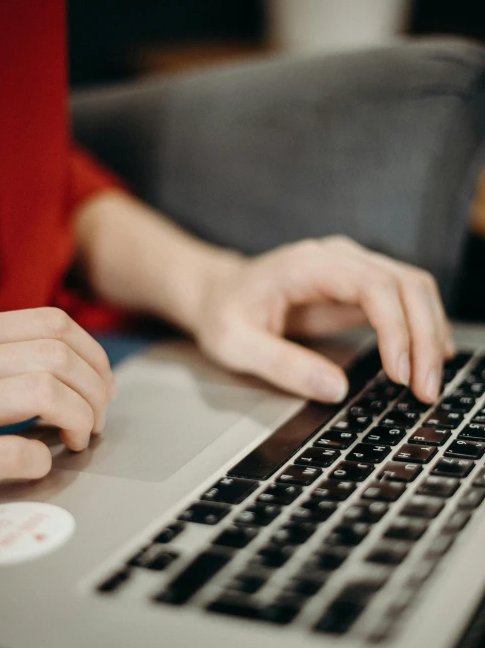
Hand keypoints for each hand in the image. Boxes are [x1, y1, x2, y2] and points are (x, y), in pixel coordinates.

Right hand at [0, 308, 114, 486]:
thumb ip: (9, 359)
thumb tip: (89, 375)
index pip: (51, 324)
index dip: (94, 355)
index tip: (104, 386)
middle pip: (57, 356)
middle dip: (94, 392)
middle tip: (93, 422)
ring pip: (43, 390)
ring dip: (78, 418)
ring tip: (74, 440)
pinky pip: (10, 450)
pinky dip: (38, 460)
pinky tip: (36, 465)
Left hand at [194, 236, 452, 403]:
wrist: (217, 292)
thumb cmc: (223, 313)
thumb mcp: (234, 344)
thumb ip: (280, 364)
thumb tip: (334, 389)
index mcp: (306, 264)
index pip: (372, 285)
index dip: (395, 329)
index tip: (398, 373)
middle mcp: (337, 257)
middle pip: (405, 283)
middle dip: (424, 336)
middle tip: (425, 389)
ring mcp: (351, 268)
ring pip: (413, 288)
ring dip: (429, 333)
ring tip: (429, 381)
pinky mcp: (358, 285)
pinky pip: (403, 298)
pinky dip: (421, 327)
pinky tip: (427, 357)